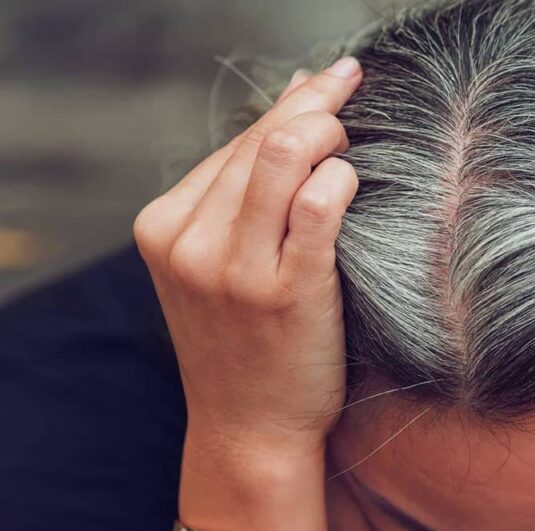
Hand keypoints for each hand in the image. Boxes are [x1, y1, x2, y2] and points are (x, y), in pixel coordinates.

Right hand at [133, 57, 363, 461]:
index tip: (331, 82)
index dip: (292, 103)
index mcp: (164, 226)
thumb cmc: (247, 341)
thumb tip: (296, 102)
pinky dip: (342, 179)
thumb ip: (244, 192)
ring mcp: (233, 268)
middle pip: (262, 139)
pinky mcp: (285, 293)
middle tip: (354, 99)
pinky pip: (319, 205)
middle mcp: (189, 241)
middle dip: (316, 105)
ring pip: (284, 155)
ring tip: (354, 140)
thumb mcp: (219, 263)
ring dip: (329, 132)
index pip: (237, 141)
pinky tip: (355, 181)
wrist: (250, 429)